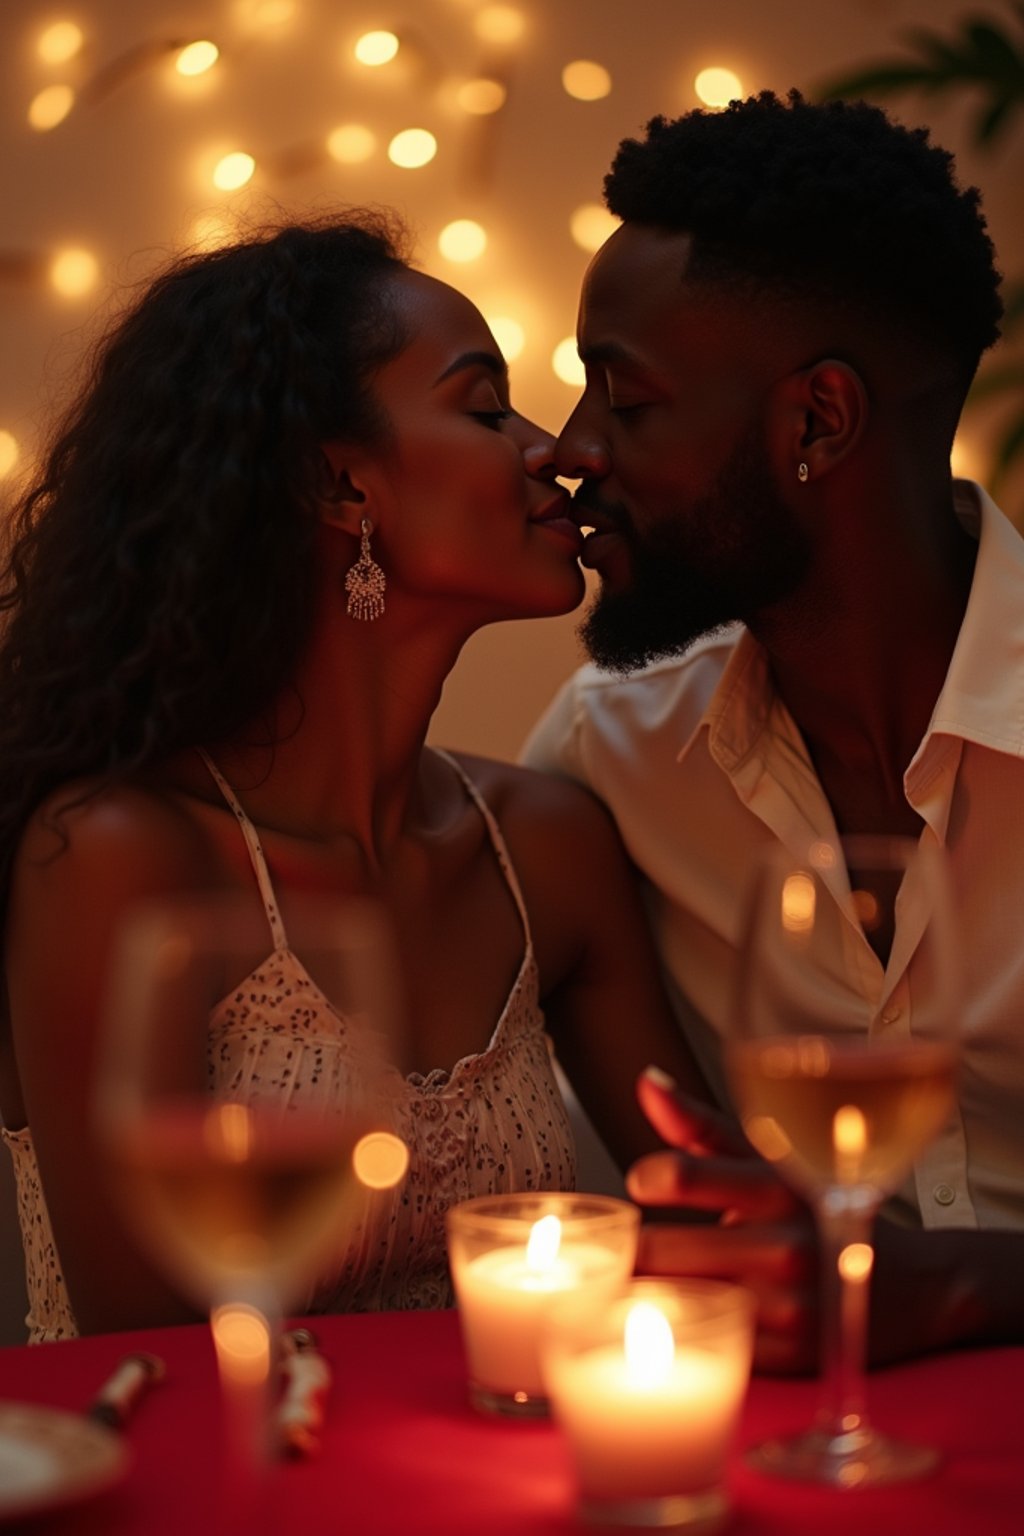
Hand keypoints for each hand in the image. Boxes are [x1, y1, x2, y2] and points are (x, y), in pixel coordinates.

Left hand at [627, 1067, 818, 1373]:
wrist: (918, 1286)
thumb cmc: (819, 1210)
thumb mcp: (771, 1161)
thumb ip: (700, 1126)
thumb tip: (645, 1082)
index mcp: (775, 1187)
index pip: (685, 1175)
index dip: (649, 1179)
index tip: (644, 1184)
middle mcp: (783, 1246)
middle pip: (660, 1250)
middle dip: (632, 1248)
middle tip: (622, 1245)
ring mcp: (787, 1307)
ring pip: (676, 1303)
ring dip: (648, 1295)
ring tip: (640, 1282)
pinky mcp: (788, 1360)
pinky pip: (707, 1347)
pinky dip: (684, 1336)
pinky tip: (681, 1321)